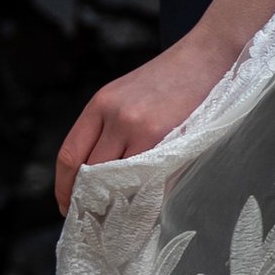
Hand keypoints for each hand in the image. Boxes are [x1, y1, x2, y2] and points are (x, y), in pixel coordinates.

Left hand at [54, 28, 236, 212]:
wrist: (210, 53)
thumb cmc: (172, 78)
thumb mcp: (128, 94)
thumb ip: (110, 128)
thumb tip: (98, 176)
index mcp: (100, 104)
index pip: (69, 155)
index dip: (64, 188)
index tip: (69, 207)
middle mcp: (115, 115)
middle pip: (91, 173)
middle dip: (91, 201)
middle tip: (98, 221)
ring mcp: (141, 127)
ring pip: (119, 180)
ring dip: (120, 203)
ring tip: (124, 218)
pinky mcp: (168, 137)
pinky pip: (150, 180)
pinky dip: (148, 197)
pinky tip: (151, 205)